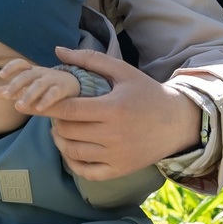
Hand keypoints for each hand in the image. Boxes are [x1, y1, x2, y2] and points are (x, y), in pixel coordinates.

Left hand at [0, 60, 82, 114]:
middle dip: (15, 84)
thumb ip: (9, 90)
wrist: (75, 85)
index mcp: (32, 71)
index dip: (10, 67)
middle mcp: (41, 73)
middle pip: (27, 76)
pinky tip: (39, 109)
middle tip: (4, 95)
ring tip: (19, 106)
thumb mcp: (27, 87)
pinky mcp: (63, 89)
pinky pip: (54, 94)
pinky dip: (46, 101)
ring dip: (29, 94)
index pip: (20, 64)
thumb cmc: (47, 86)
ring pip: (39, 85)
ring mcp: (53, 80)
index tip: (0, 75)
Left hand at [46, 48, 199, 179]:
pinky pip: (87, 172)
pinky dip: (73, 163)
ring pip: (73, 152)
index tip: (45, 101)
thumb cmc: (148, 93)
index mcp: (113, 108)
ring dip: (60, 141)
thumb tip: (58, 51)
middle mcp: (114, 135)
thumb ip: (90, 59)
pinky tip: (71, 150)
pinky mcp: (121, 169)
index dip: (51, 105)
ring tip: (59, 130)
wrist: (177, 122)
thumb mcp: (123, 71)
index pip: (69, 109)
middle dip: (55, 121)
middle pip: (67, 131)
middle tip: (56, 114)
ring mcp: (117, 155)